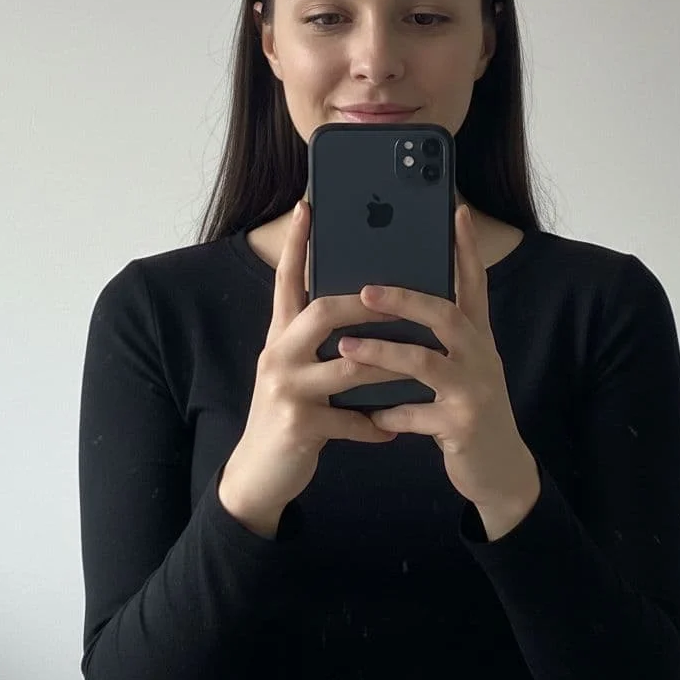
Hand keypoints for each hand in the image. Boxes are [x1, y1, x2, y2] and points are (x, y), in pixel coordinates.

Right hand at [220, 201, 405, 524]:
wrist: (258, 472)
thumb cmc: (289, 412)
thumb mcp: (296, 368)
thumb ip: (318, 339)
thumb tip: (360, 305)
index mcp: (280, 335)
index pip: (286, 280)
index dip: (297, 244)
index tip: (309, 207)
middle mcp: (277, 355)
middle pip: (322, 312)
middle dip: (366, 304)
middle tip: (400, 300)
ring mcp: (286, 390)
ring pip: (348, 366)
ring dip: (388, 365)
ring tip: (420, 364)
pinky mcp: (299, 425)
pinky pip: (350, 419)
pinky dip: (375, 425)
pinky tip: (393, 429)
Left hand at [340, 205, 540, 524]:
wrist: (500, 470)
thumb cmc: (468, 409)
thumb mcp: (463, 367)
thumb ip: (439, 339)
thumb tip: (394, 301)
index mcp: (478, 338)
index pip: (474, 284)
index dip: (466, 249)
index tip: (454, 214)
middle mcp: (481, 357)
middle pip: (445, 316)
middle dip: (404, 300)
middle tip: (365, 291)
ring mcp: (474, 391)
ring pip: (425, 363)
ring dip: (382, 354)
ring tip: (346, 348)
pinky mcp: (463, 426)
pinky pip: (418, 414)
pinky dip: (391, 412)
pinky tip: (369, 413)